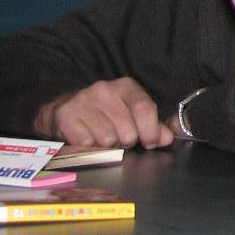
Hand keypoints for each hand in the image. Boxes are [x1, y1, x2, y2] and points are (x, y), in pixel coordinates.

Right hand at [34, 77, 173, 149]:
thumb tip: (168, 138)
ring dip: (108, 146)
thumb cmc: (107, 113)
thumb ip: (153, 126)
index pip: (144, 108)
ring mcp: (83, 101)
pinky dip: (89, 148)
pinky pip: (86, 144)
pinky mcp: (66, 116)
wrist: (66, 109)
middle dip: (128, 141)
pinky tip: (87, 138)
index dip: (150, 130)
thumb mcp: (132, 113)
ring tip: (103, 137)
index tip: (150, 142)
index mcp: (125, 86)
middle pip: (127, 129)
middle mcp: (104, 89)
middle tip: (121, 139)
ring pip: (108, 139)